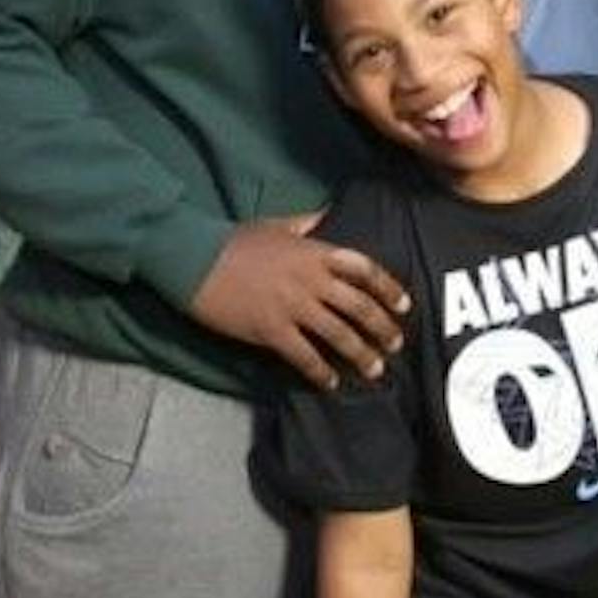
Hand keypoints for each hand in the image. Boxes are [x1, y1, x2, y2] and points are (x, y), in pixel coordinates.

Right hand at [188, 217, 407, 389]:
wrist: (193, 259)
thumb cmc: (234, 240)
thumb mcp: (276, 224)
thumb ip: (307, 222)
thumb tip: (329, 214)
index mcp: (315, 252)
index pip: (364, 270)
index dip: (389, 287)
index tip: (404, 305)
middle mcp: (311, 280)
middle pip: (359, 306)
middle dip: (383, 327)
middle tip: (396, 344)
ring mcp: (292, 306)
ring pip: (338, 334)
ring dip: (361, 354)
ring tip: (375, 370)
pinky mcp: (270, 330)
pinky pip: (304, 356)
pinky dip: (321, 371)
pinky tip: (331, 383)